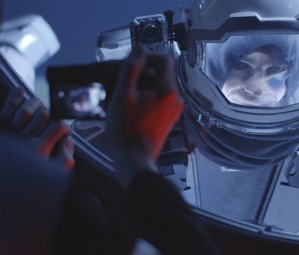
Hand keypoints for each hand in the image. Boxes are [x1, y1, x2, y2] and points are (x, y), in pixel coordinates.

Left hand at [0, 87, 74, 169]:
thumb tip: (68, 143)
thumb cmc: (21, 179)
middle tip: (50, 121)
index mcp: (39, 149)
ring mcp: (10, 132)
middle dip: (50, 115)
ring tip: (39, 107)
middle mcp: (25, 138)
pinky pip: (7, 108)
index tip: (65, 133)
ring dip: (35, 105)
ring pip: (26, 109)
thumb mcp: (49, 175)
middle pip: (43, 115)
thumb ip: (64, 160)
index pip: (58, 127)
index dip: (65, 128)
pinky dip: (13, 97)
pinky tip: (19, 90)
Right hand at [106, 47, 182, 184]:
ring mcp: (171, 110)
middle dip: (141, 74)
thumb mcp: (123, 95)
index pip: (164, 59)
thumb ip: (131, 69)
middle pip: (160, 73)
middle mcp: (174, 99)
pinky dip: (143, 99)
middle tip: (123, 84)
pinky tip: (129, 109)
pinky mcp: (166, 119)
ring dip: (140, 87)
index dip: (146, 57)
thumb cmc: (127, 131)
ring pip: (156, 87)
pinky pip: (156, 100)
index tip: (131, 65)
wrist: (134, 160)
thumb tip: (138, 50)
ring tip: (123, 98)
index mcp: (167, 91)